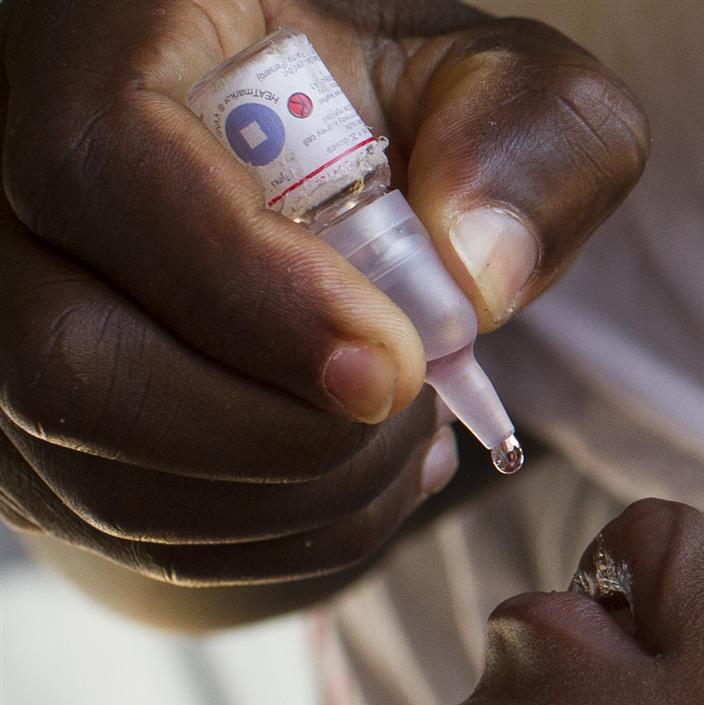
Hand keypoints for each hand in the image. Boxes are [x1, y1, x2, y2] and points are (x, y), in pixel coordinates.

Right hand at [0, 0, 647, 583]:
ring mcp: (8, 319)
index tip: (394, 367)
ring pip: (99, 476)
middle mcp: (11, 181)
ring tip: (403, 441)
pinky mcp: (36, 433)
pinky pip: (133, 534)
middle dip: (279, 437)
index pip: (109, 168)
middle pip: (69, 361)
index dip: (253, 296)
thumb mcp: (511, 90)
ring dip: (294, 500)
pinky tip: (365, 478)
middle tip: (409, 410)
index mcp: (110, 40)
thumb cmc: (411, 118)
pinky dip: (281, 537)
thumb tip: (478, 275)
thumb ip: (532, 146)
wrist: (333, 176)